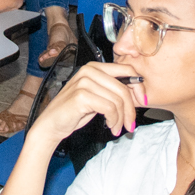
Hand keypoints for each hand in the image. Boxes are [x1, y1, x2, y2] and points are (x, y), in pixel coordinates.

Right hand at [26, 62, 143, 146]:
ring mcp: (84, 81)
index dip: (138, 86)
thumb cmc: (74, 112)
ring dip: (121, 119)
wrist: (52, 125)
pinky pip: (109, 108)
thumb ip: (113, 90)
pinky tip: (111, 127)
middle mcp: (89, 70)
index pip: (127, 70)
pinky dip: (114, 120)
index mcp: (94, 67)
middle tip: (130, 125)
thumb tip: (138, 92)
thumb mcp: (97, 96)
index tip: (142, 102)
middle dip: (131, 110)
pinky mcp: (82, 95)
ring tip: (117, 128)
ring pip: (118, 100)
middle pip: (124, 88)